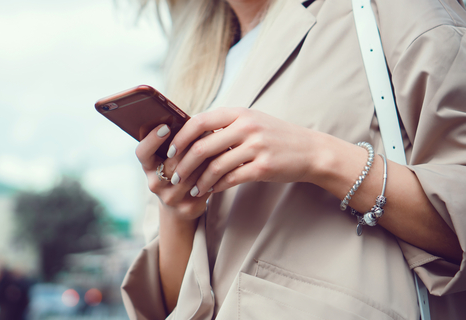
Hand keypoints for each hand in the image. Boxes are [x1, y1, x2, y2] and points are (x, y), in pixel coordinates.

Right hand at [135, 124, 210, 219]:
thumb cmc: (177, 172)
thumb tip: (190, 119)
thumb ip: (175, 142)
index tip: (165, 127)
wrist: (179, 207)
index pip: (142, 152)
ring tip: (219, 143)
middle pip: (173, 163)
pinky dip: (214, 173)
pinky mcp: (188, 208)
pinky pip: (204, 186)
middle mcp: (155, 184)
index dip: (152, 140)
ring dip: (206, 158)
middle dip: (191, 145)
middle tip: (207, 129)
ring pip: (191, 175)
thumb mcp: (169, 158)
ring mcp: (170, 198)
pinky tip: (223, 162)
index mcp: (148, 167)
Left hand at [167, 107, 322, 196]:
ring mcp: (256, 147)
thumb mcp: (252, 120)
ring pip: (216, 166)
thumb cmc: (276, 136)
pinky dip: (217, 187)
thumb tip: (193, 133)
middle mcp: (247, 127)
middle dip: (184, 164)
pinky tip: (211, 191)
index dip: (180, 137)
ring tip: (192, 189)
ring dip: (199, 181)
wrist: (310, 151)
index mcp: (240, 113)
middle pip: (203, 146)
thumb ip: (226, 125)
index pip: (200, 121)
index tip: (170, 151)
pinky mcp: (263, 168)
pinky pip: (231, 179)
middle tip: (175, 175)